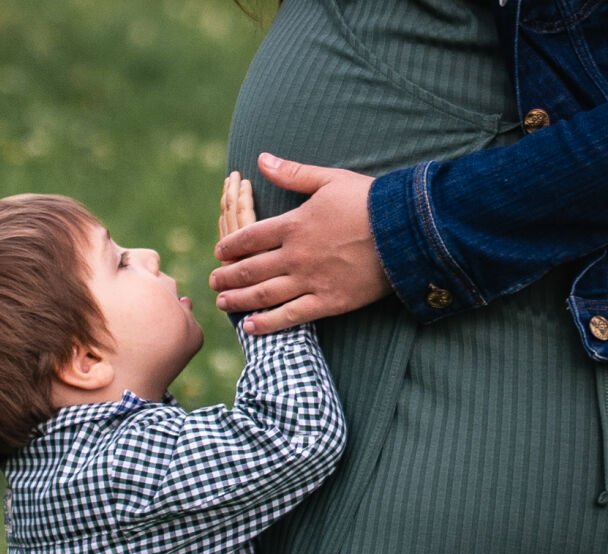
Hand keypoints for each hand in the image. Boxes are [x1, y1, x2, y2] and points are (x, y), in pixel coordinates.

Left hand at [210, 153, 391, 333]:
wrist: (409, 231)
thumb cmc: (370, 200)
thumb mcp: (329, 180)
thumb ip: (292, 173)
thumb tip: (260, 159)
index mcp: (293, 224)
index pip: (249, 236)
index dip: (230, 246)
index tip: (219, 252)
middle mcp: (295, 255)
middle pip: (250, 268)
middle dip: (227, 276)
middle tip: (213, 281)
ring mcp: (310, 280)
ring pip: (263, 294)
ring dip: (238, 299)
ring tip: (222, 303)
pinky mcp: (328, 301)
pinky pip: (290, 316)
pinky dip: (267, 322)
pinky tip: (250, 326)